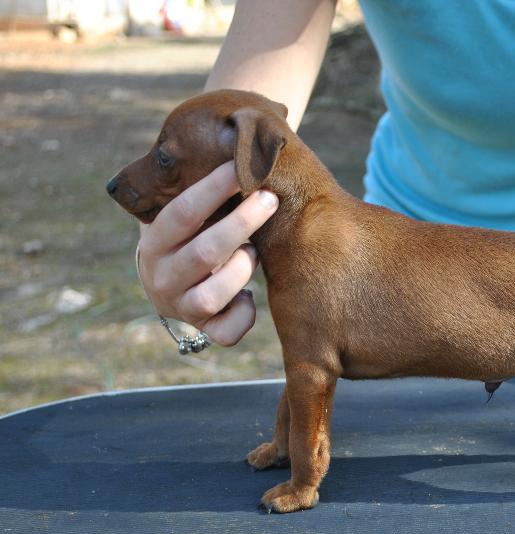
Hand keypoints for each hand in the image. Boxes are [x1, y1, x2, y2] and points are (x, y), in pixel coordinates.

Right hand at [136, 161, 278, 345]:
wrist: (172, 283)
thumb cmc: (193, 233)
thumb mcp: (187, 212)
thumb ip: (203, 185)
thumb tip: (248, 131)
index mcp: (154, 240)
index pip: (182, 212)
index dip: (212, 189)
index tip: (241, 166)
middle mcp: (161, 275)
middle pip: (204, 252)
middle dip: (242, 224)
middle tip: (270, 198)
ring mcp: (181, 305)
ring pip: (212, 294)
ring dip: (241, 270)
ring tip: (253, 253)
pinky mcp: (203, 328)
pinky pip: (225, 332)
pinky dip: (243, 317)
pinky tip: (250, 299)